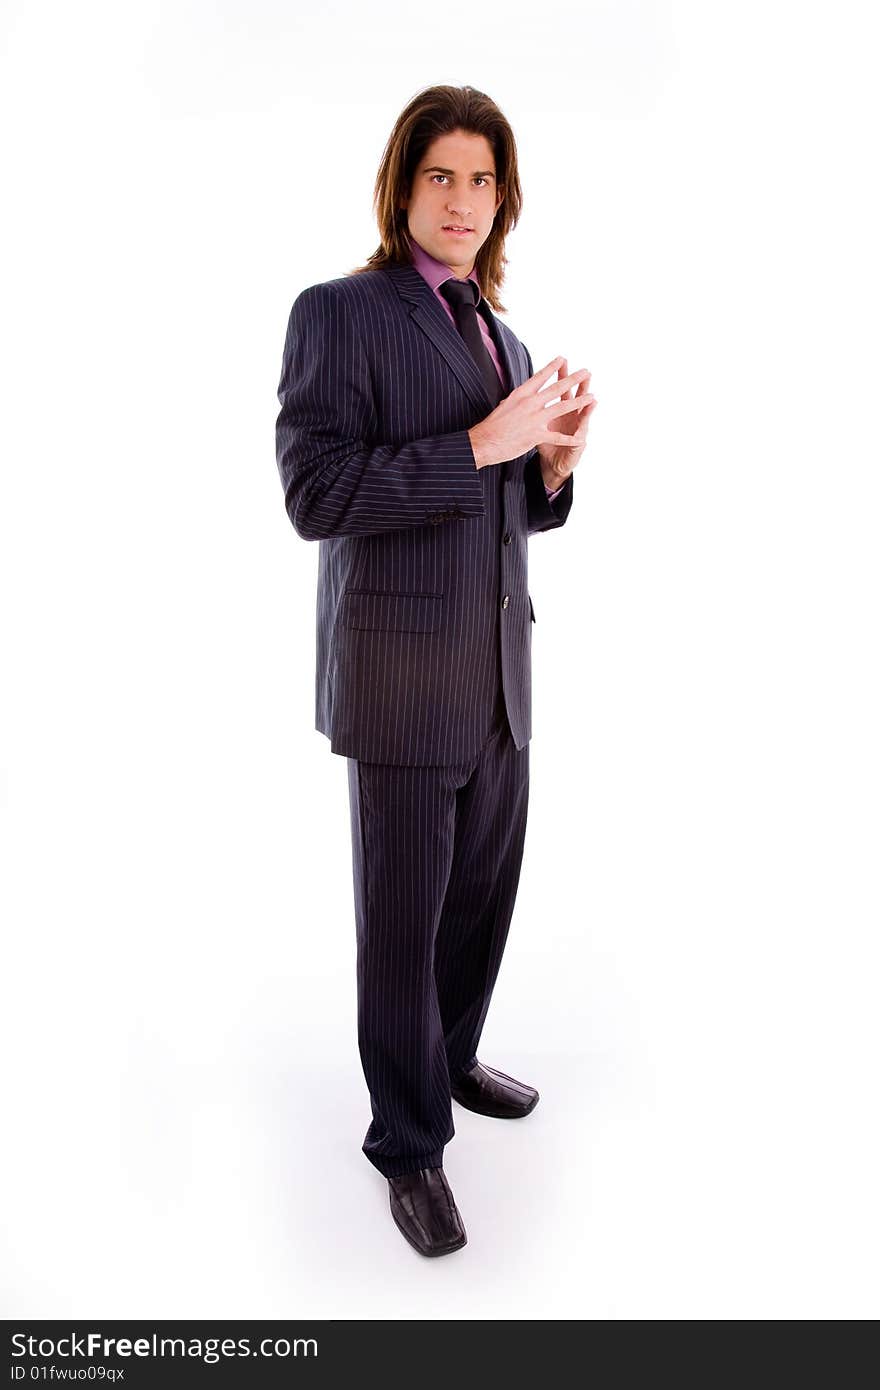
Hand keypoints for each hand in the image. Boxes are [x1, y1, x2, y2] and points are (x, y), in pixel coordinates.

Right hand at [468, 357, 594, 469]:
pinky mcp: (536, 435)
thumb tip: (515, 397)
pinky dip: (569, 438)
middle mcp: (530, 403)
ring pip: (562, 408)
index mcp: (521, 394)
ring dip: (579, 402)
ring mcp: (534, 419)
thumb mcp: (503, 405)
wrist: (483, 442)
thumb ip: (514, 400)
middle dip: (573, 379)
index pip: (540, 377)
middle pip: (556, 388)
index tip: (562, 359)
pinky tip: (579, 438)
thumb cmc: (491, 426)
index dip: (552, 367)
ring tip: (592, 397)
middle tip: (586, 372)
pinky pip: (557, 437)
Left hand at [536, 358, 595, 489]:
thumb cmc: (546, 441)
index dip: (561, 375)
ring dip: (587, 409)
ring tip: (593, 400)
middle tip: (585, 373)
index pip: (560, 388)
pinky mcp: (576, 445)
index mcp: (559, 409)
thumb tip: (520, 394)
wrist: (553, 462)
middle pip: (575, 398)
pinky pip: (576, 442)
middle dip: (579, 386)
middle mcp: (571, 416)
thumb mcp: (536, 423)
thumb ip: (532, 409)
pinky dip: (577, 439)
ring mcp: (576, 430)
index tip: (561, 360)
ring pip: (582, 417)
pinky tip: (582, 435)